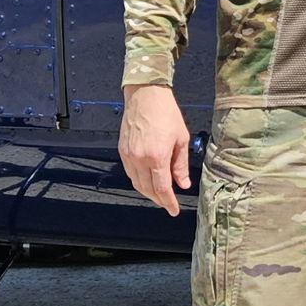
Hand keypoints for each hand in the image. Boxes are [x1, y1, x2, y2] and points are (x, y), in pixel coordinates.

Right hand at [120, 83, 192, 215]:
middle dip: (159, 200)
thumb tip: (183, 183)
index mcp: (156, 156)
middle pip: (147, 190)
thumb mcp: (181, 139)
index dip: (168, 202)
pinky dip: (139, 181)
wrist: (146, 95)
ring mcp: (128, 155)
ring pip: (137, 183)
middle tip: (168, 204)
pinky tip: (147, 180)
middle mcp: (139, 158)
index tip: (174, 209)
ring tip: (159, 195)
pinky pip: (130, 173)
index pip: (162, 189)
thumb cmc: (165, 113)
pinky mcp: (122, 150)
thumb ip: (180, 165)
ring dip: (148, 192)